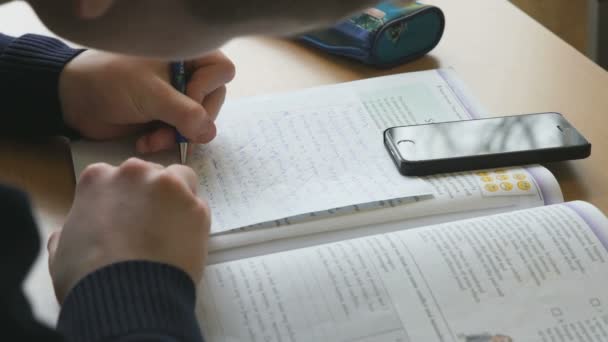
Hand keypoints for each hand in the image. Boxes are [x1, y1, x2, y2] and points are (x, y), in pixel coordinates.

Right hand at [47, 158, 210, 303]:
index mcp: (98, 179)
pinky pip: (198, 208)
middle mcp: (135, 173)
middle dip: (151, 195)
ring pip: (181, 181)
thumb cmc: (88, 277)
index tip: (124, 217)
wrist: (125, 298)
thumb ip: (71, 230)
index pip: (115, 178)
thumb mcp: (61, 250)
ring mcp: (169, 187)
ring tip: (171, 231)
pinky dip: (193, 222)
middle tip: (150, 226)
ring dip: (177, 199)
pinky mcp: (196, 207)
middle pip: (150, 174)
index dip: (122, 199)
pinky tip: (182, 245)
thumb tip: (74, 233)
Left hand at [59, 50, 234, 152]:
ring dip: (177, 135)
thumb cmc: (109, 83)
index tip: (185, 100)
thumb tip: (210, 133)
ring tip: (152, 139)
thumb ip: (185, 113)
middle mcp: (186, 73)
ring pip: (199, 121)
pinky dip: (166, 141)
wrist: (74, 100)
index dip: (207, 89)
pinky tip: (146, 142)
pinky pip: (182, 133)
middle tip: (172, 130)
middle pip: (213, 100)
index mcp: (185, 55)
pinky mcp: (166, 116)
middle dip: (190, 120)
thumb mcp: (151, 94)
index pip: (221, 71)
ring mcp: (177, 96)